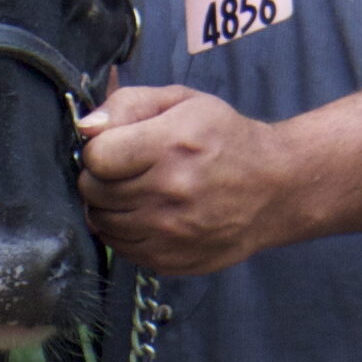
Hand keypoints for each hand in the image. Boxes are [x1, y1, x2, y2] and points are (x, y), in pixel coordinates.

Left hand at [78, 87, 305, 278]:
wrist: (275, 188)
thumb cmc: (225, 138)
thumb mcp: (183, 101)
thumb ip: (128, 104)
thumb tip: (85, 127)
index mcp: (172, 145)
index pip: (96, 157)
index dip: (98, 150)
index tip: (114, 148)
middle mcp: (170, 192)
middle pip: (94, 191)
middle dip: (99, 178)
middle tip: (122, 170)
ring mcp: (171, 232)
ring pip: (102, 222)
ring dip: (109, 206)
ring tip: (136, 192)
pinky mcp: (171, 260)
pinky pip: (121, 248)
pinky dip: (124, 231)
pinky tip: (146, 214)